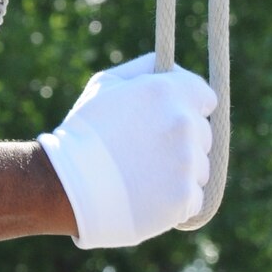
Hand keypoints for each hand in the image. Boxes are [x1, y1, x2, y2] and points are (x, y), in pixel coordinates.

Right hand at [36, 52, 215, 249]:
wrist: (65, 185)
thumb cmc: (83, 132)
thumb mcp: (104, 84)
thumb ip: (145, 69)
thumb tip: (171, 69)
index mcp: (168, 92)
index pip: (206, 98)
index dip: (190, 109)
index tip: (171, 122)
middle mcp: (184, 124)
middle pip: (203, 136)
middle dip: (182, 143)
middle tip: (147, 154)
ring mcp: (188, 163)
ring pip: (200, 169)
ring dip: (180, 174)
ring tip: (142, 179)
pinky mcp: (185, 197)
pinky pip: (193, 199)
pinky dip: (175, 202)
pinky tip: (147, 198)